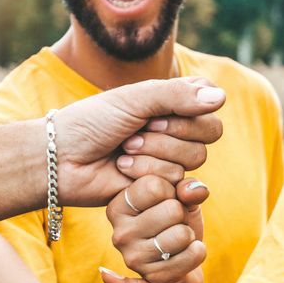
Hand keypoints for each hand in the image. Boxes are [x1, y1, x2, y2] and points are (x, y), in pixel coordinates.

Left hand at [55, 77, 224, 204]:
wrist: (62, 160)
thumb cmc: (91, 123)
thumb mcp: (134, 100)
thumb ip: (177, 95)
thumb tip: (221, 98)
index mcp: (172, 102)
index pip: (210, 103)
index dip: (188, 110)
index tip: (153, 111)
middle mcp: (176, 130)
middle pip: (207, 134)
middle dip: (167, 135)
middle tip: (133, 134)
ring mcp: (170, 159)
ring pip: (192, 160)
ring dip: (153, 155)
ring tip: (123, 152)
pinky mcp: (161, 187)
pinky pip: (176, 183)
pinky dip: (146, 175)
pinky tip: (123, 171)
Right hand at [107, 176, 208, 282]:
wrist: (183, 258)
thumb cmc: (177, 221)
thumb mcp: (180, 197)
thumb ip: (186, 187)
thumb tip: (195, 190)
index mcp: (119, 207)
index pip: (154, 186)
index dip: (172, 191)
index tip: (167, 201)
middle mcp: (120, 233)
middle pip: (172, 209)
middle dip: (183, 214)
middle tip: (175, 223)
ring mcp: (134, 258)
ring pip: (181, 234)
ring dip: (189, 233)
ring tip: (179, 238)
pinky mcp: (154, 277)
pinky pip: (192, 254)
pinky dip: (198, 251)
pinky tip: (186, 252)